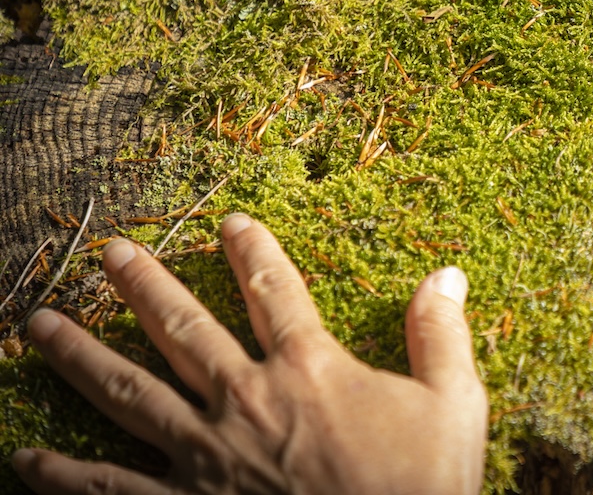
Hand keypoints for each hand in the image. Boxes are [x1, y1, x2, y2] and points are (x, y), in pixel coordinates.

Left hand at [10, 214, 487, 493]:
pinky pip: (110, 489)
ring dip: (79, 356)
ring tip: (38, 324)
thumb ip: (441, 337)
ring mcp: (205, 458)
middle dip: (144, 284)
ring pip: (129, 394)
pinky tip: (26, 460)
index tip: (232, 221)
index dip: (254, 251)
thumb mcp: (454, 406)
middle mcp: (246, 402)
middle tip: (110, 250)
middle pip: (183, 328)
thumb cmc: (422, 488)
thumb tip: (445, 274)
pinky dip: (64, 476)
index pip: (277, 291)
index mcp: (309, 371)